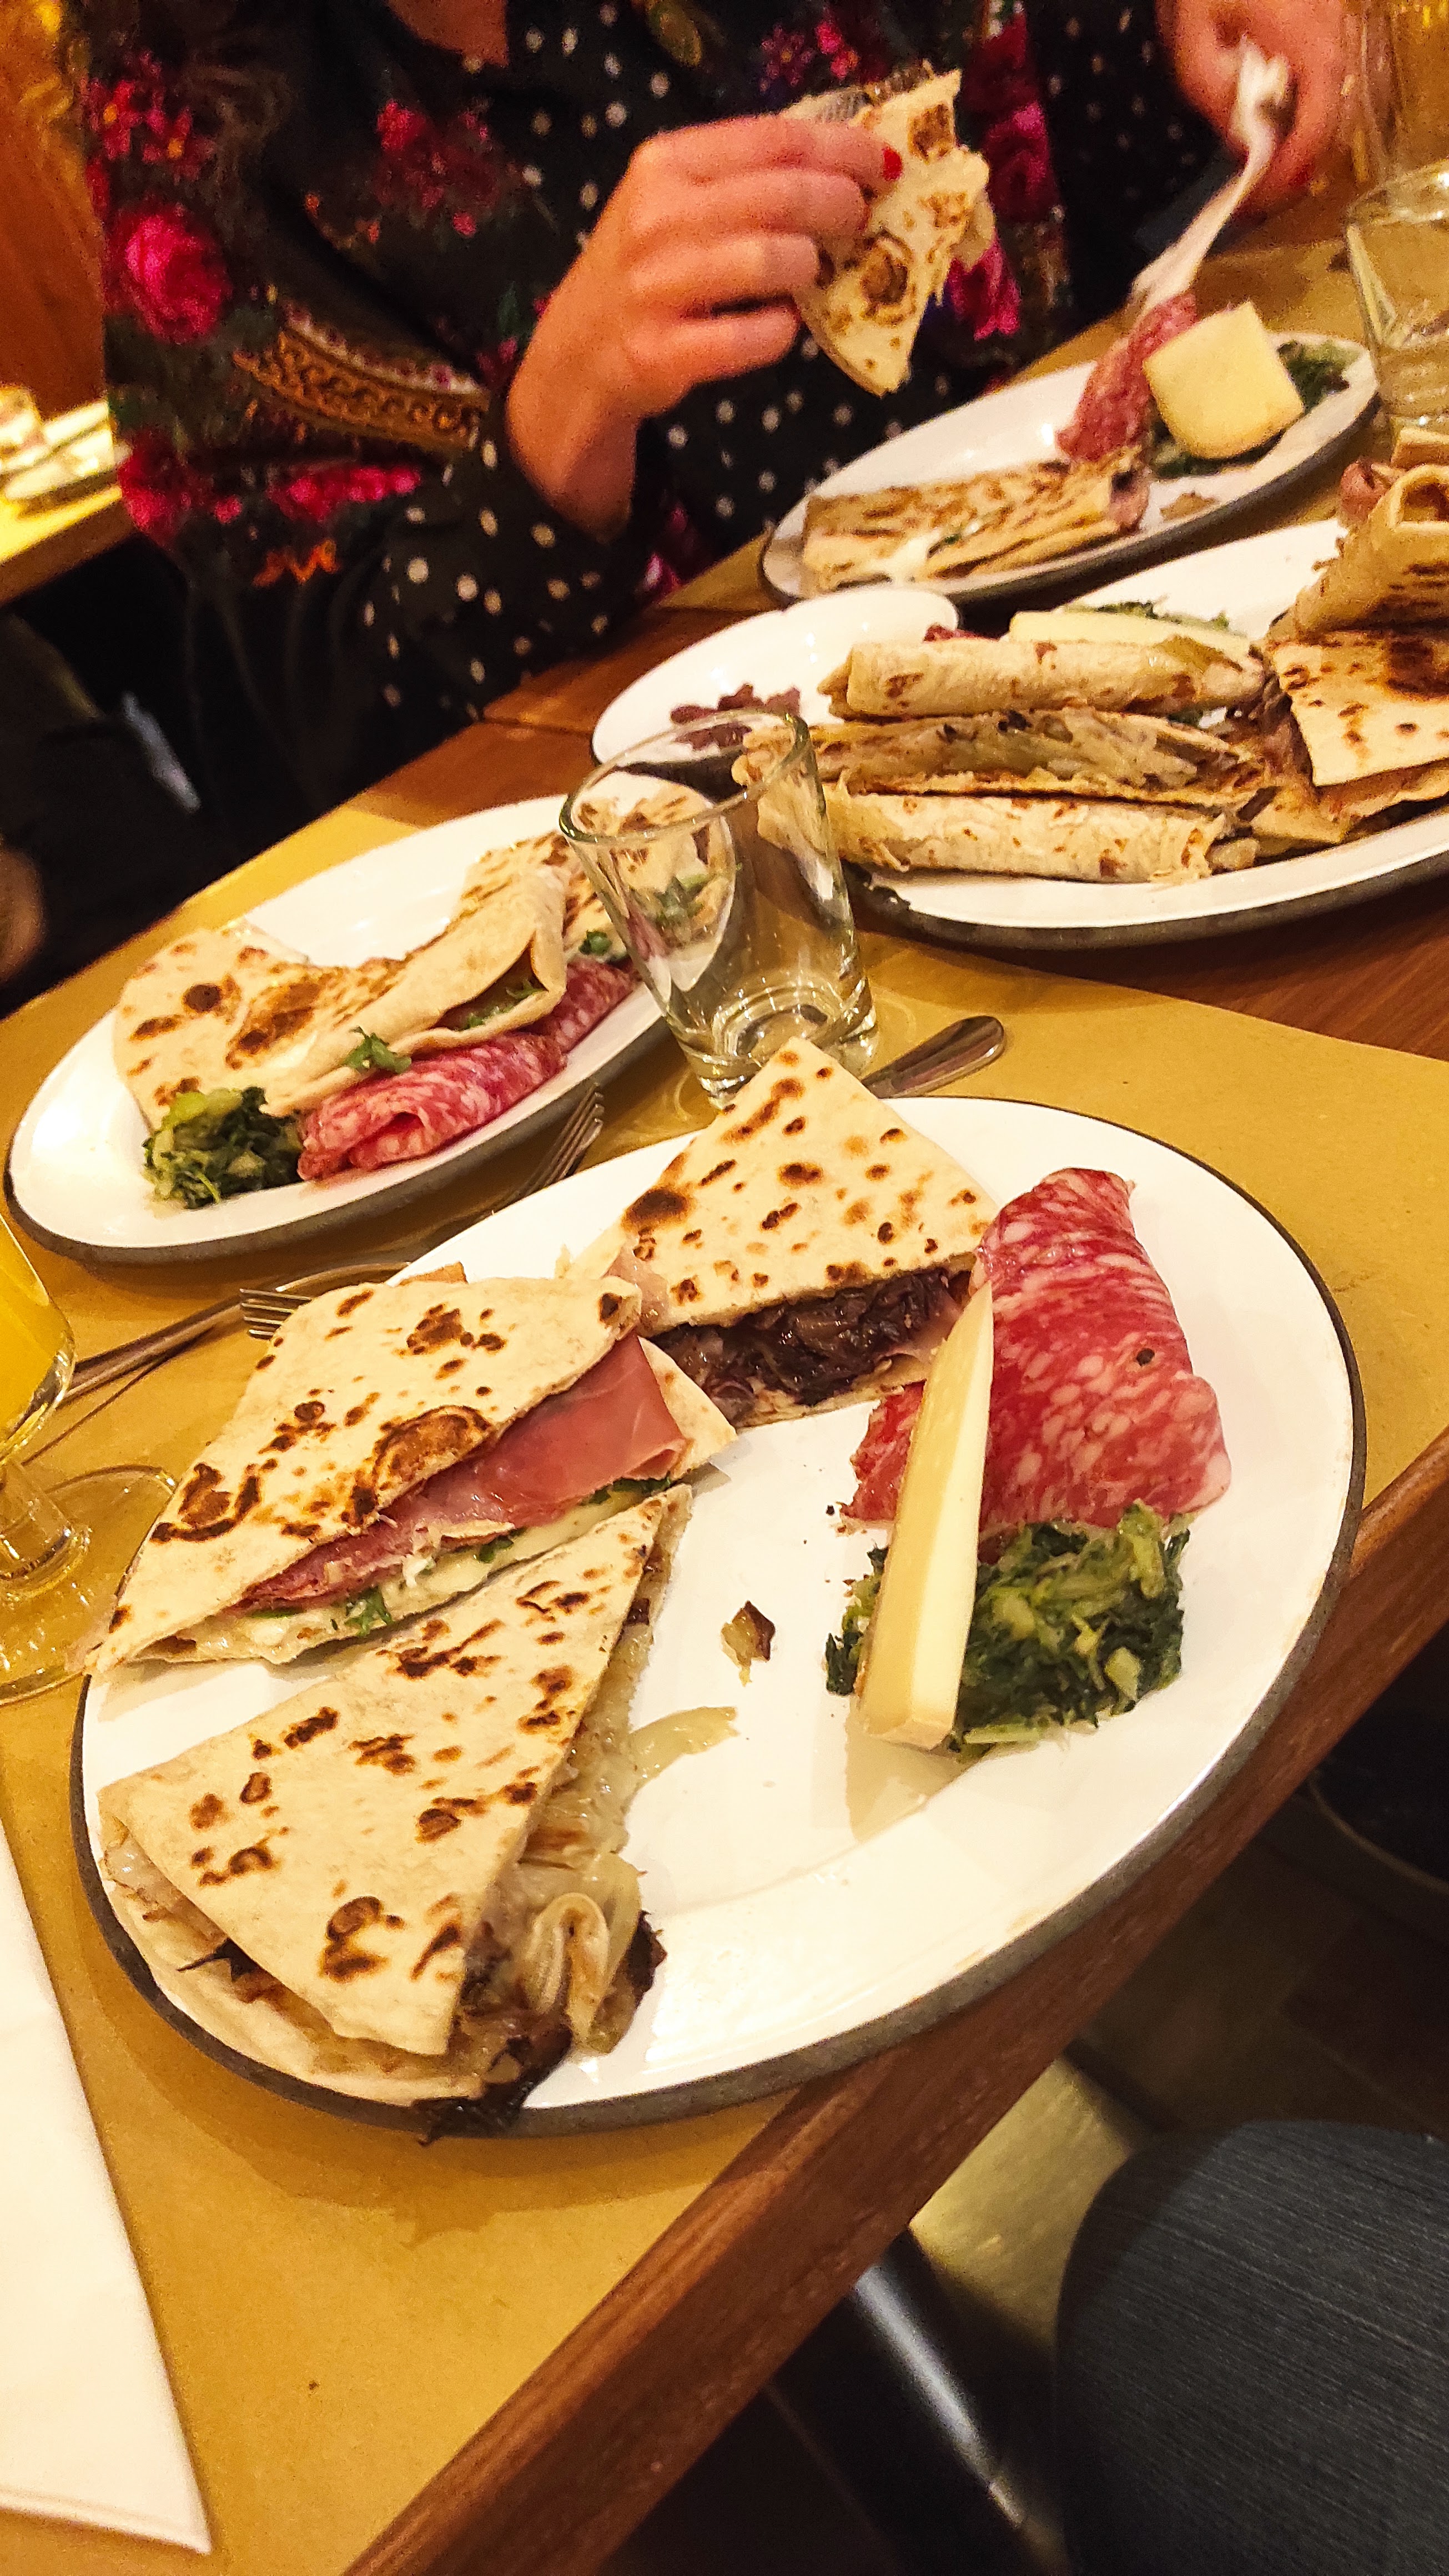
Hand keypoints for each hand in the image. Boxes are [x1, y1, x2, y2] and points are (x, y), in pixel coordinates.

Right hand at [506, 116, 888, 537]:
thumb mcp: (676, 204)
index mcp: (664, 164)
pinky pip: (753, 336)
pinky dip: (781, 332)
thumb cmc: (646, 273)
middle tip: (860, 220)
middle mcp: (655, 218)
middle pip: (780, 196)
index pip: (772, 140)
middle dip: (838, 205)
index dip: (840, 148)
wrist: (576, 356)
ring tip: (812, 274)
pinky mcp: (661, 353)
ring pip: (770, 261)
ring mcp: (655, 288)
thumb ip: (742, 180)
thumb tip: (842, 169)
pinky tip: (782, 326)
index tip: (883, 162)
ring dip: (808, 267)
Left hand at [1158, 0, 1346, 204]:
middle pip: (1332, 118)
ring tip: (1261, 172)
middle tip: (1257, 197)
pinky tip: (1269, 131)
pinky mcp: (1325, 26)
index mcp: (1302, 35)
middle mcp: (1332, 32)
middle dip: (1297, 166)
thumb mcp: (1191, 41)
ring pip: (1332, 103)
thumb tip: (1243, 148)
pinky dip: (1301, 116)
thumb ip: (1215, 96)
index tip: (1261, 199)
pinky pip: (1323, 83)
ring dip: (1300, 144)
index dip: (1293, 167)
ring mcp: (1334, 26)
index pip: (1318, 117)